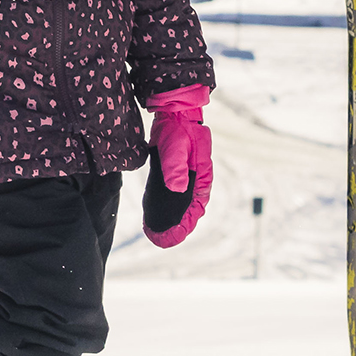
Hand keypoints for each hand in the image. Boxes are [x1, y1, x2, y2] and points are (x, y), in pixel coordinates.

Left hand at [141, 86, 212, 248]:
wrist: (173, 114)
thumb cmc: (179, 131)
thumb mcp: (177, 148)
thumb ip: (177, 168)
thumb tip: (177, 189)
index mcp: (202, 178)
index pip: (196, 208)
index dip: (186, 225)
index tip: (173, 238)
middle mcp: (195, 181)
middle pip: (188, 210)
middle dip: (177, 226)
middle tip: (160, 241)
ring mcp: (186, 178)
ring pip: (179, 204)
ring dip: (170, 217)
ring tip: (156, 233)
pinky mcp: (174, 173)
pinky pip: (171, 194)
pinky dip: (164, 205)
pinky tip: (153, 214)